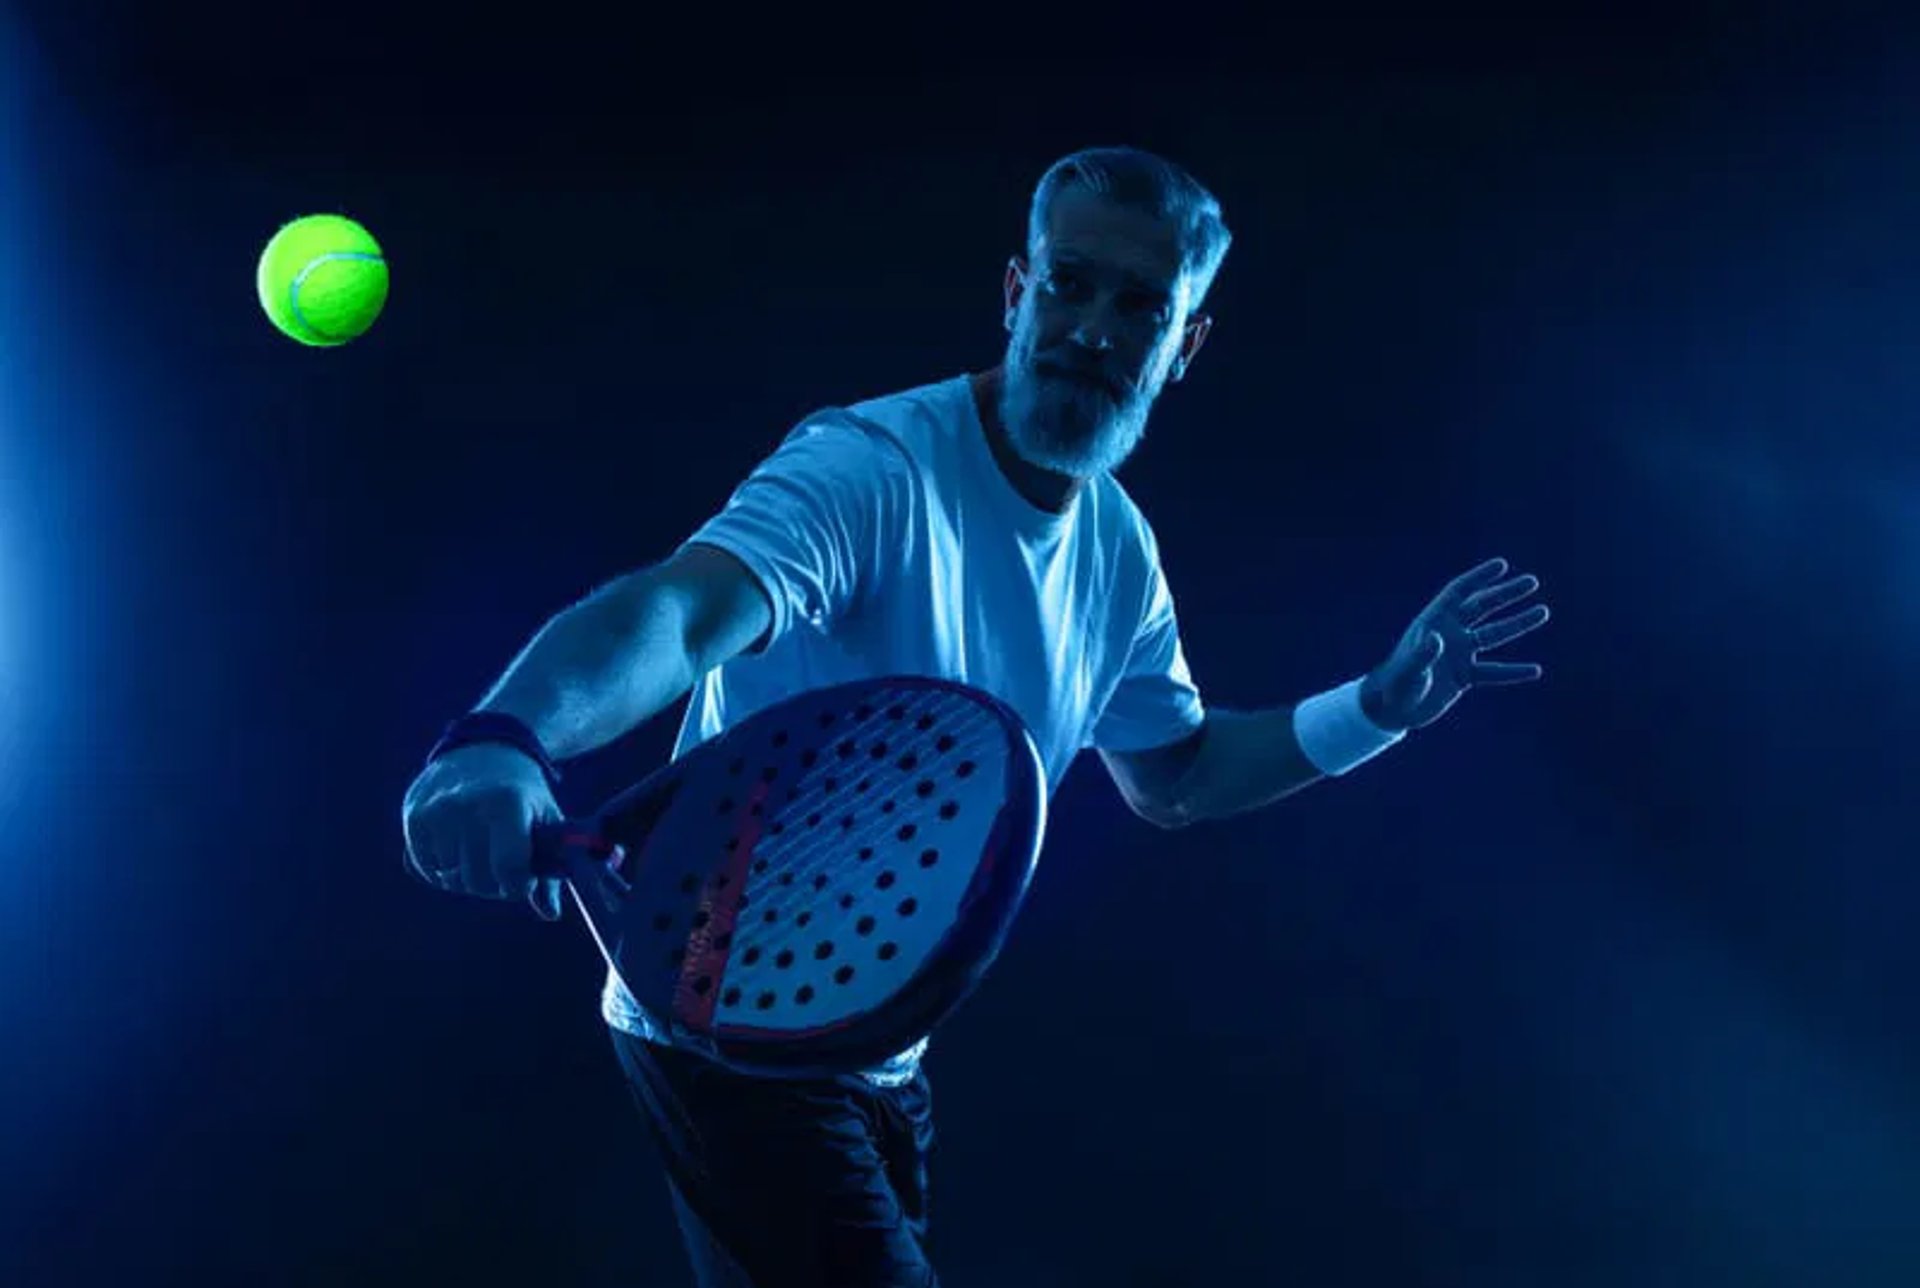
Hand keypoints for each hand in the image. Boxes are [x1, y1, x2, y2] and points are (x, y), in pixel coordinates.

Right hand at [401, 743, 566, 920]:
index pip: (508, 869)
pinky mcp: (413, 815)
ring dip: (466, 879)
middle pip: (477, 880)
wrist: (484, 748)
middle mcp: (467, 805)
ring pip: (448, 879)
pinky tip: (456, 853)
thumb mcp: (545, 820)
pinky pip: (424, 868)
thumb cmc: (522, 792)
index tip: (523, 881)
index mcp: (507, 804)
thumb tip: (550, 914)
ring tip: (480, 856)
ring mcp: (436, 810)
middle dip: (493, 886)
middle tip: (502, 871)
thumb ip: (551, 867)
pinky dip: (440, 871)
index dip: (518, 885)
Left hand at [1359, 557, 1549, 732]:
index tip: (1502, 565)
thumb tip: (1437, 639)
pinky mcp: (1464, 676)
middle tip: (1532, 582)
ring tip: (1543, 612)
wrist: (1393, 709)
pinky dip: (1513, 672)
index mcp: (1433, 622)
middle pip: (1482, 607)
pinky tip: (1535, 670)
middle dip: (1506, 594)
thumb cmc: (1395, 685)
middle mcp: (1449, 634)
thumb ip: (1422, 655)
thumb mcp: (1409, 669)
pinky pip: (1494, 671)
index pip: (1459, 592)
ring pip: (1493, 635)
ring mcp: (1458, 654)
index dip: (1479, 577)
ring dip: (1518, 624)